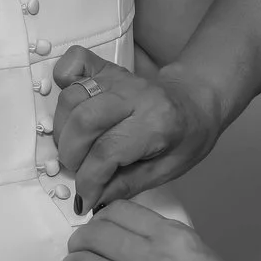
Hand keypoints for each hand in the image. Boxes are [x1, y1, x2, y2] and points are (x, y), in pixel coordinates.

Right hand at [50, 47, 224, 210]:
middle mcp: (137, 95)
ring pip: (72, 97)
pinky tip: (70, 106)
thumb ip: (126, 186)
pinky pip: (76, 61)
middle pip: (84, 121)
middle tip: (79, 171)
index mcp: (157, 123)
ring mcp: (120, 78)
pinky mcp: (108, 69)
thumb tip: (91, 199)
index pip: (107, 152)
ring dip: (63, 129)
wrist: (197, 103)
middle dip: (71, 155)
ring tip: (76, 148)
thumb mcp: (166, 171)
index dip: (88, 180)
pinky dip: (64, 78)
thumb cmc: (186, 137)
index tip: (85, 197)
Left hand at [59, 200, 260, 260]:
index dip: (99, 221)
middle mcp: (152, 259)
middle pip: (92, 236)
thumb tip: (125, 243)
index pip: (117, 212)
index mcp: (172, 238)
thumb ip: (162, 244)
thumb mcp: (200, 254)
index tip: (98, 232)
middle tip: (81, 254)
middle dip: (80, 244)